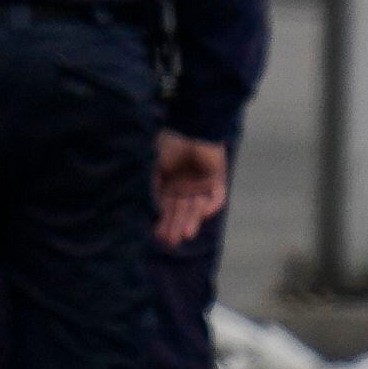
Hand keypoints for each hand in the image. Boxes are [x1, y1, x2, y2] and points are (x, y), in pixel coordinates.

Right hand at [156, 132, 229, 246]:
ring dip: (191, 221)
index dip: (162, 222)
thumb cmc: (167, 143)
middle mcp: (184, 186)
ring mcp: (201, 183)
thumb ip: (152, 187)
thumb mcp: (152, 167)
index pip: (165, 208)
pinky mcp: (217, 178)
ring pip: (196, 208)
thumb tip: (151, 210)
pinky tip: (202, 214)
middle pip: (180, 211)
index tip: (156, 236)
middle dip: (175, 226)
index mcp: (167, 184)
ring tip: (185, 235)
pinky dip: (211, 206)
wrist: (190, 126)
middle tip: (170, 242)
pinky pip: (217, 197)